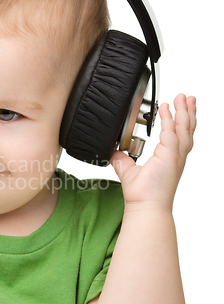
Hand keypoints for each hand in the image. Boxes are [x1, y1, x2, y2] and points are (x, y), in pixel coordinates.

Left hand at [110, 94, 196, 211]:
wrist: (145, 205)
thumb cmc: (142, 194)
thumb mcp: (128, 170)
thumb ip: (122, 159)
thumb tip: (114, 152)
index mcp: (170, 158)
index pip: (179, 135)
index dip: (179, 121)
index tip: (177, 108)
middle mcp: (176, 156)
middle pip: (187, 129)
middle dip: (188, 111)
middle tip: (187, 97)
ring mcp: (175, 156)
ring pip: (184, 128)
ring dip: (184, 111)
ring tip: (184, 98)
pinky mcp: (169, 156)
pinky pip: (170, 132)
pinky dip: (168, 119)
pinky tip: (165, 108)